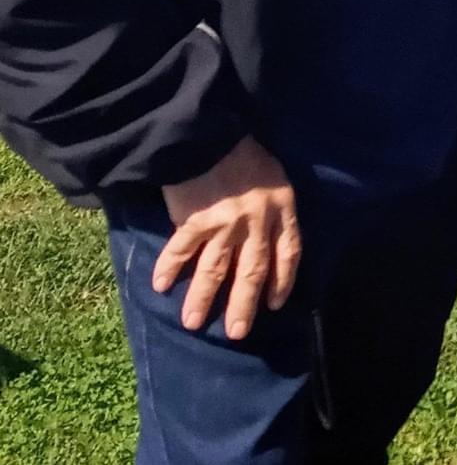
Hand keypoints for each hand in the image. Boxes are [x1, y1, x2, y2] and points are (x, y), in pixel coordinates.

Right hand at [153, 136, 300, 338]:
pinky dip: (169, 269)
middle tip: (236, 332)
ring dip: (202, 299)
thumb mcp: (273, 176)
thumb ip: (272, 207)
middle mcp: (257, 220)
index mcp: (282, 207)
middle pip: (253, 271)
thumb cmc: (244, 151)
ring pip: (215, 270)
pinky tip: (160, 286)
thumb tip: (264, 238)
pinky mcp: (195, 219)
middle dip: (243, 305)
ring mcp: (225, 222)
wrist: (210, 132)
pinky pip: (181, 251)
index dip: (282, 281)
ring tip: (191, 323)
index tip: (274, 305)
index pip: (289, 253)